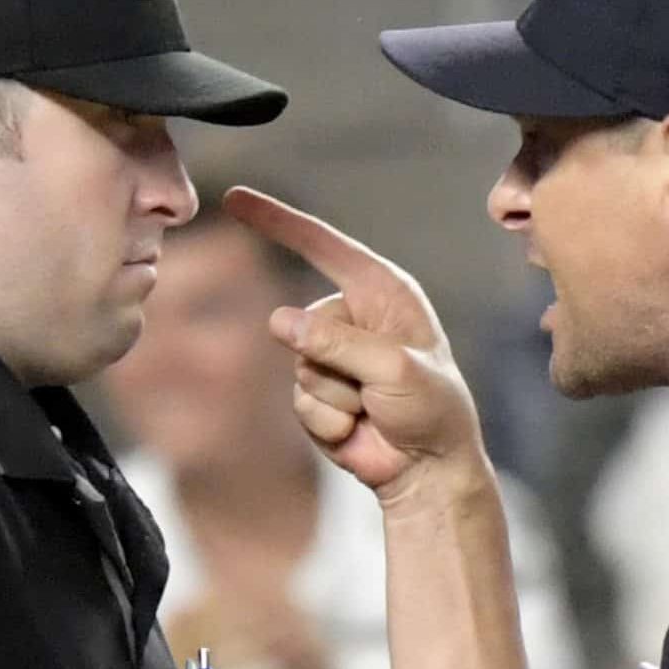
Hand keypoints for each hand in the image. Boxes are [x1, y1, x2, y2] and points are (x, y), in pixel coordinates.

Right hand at [222, 187, 486, 501]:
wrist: (430, 469)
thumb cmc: (432, 408)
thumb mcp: (393, 366)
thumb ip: (336, 342)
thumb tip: (278, 320)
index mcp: (383, 292)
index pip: (322, 246)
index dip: (278, 222)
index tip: (235, 199)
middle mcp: (355, 318)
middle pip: (303, 324)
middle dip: (334, 362)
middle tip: (378, 389)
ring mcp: (333, 357)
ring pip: (299, 366)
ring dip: (335, 397)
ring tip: (374, 408)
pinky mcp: (319, 394)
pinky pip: (300, 402)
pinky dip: (329, 422)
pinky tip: (360, 428)